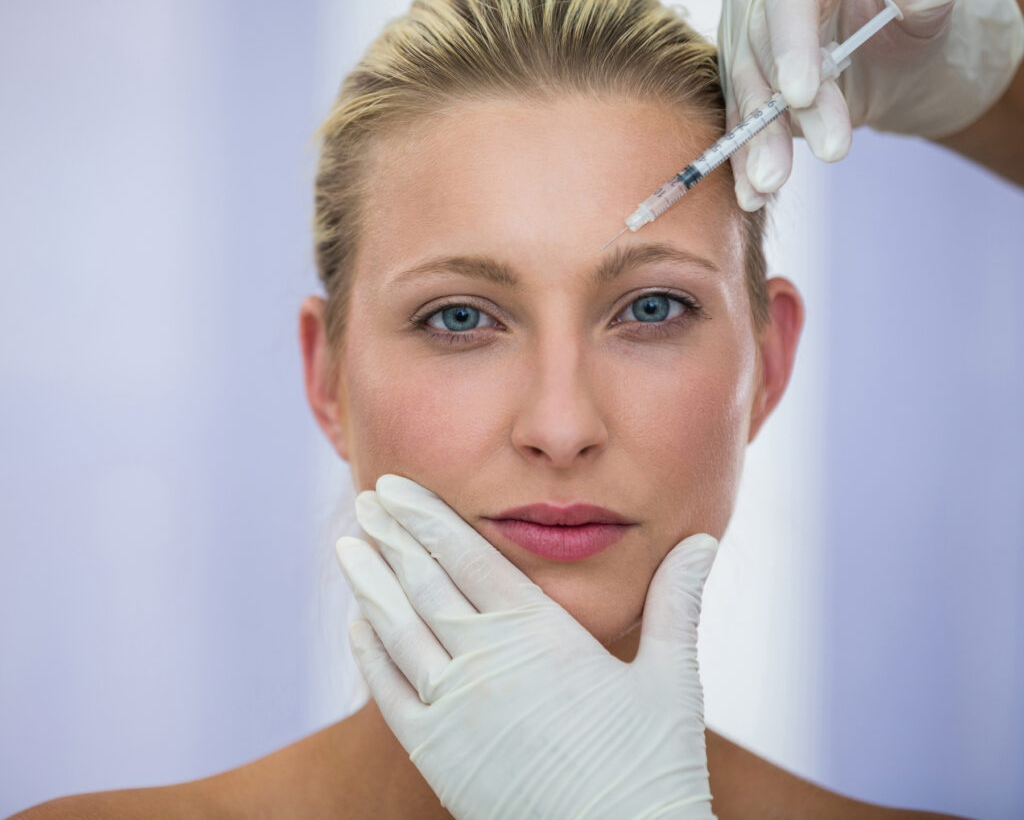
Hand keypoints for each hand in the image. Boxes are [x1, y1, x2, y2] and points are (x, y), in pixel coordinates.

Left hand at [335, 474, 719, 819]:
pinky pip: (389, 693)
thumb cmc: (653, 766)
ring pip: (397, 630)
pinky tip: (358, 625)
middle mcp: (487, 662)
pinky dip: (369, 654)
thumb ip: (679, 601)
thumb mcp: (672, 677)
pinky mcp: (438, 755)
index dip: (428, 517)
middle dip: (392, 536)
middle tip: (368, 498)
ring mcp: (455, 709)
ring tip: (349, 546)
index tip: (398, 487)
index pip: (467, 556)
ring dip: (369, 583)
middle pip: (423, 583)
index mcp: (539, 633)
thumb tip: (706, 540)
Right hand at [718, 0, 1023, 209]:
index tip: (802, 95)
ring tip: (771, 185)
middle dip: (786, 113)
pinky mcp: (738, 85)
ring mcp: (741, 41)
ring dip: (757, 146)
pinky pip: (737, 125)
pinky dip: (744, 162)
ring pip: (745, 97)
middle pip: (762, 57)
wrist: (880, 50)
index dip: (792, 47)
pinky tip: (752, 194)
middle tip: (825, 151)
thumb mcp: (923, 5)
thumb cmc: (900, 17)